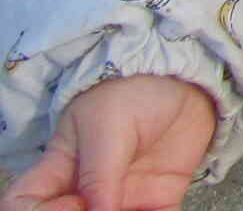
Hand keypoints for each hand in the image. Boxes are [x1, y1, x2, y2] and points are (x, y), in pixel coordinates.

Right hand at [1, 75, 216, 210]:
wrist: (183, 80)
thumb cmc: (133, 92)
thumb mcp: (108, 124)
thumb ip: (101, 172)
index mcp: (61, 170)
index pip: (24, 204)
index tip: (75, 205)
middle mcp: (88, 192)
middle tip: (116, 210)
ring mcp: (123, 199)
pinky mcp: (158, 201)